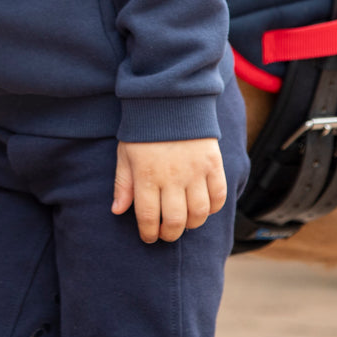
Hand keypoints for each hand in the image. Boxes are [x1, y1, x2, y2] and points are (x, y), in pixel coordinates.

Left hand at [111, 137, 226, 242]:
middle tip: (166, 233)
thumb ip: (122, 184)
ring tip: (183, 222)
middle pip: (175, 221)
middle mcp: (172, 177)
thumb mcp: (125, 153)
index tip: (148, 237)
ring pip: (199, 214)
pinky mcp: (213, 165)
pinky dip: (212, 208)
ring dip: (191, 224)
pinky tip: (203, 207)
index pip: (148, 216)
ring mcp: (195, 172)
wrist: (170, 100)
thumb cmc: (143, 130)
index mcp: (146, 174)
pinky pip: (219, 197)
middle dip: (169, 234)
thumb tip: (117, 211)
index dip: (148, 233)